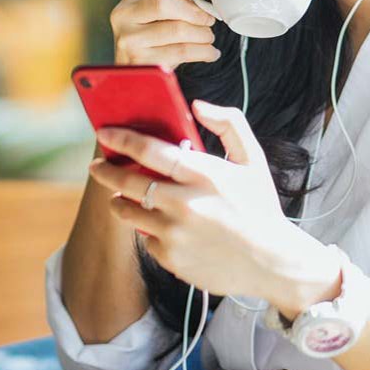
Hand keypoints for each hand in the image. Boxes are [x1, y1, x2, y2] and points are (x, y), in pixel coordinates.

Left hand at [86, 98, 312, 300]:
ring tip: (121, 197)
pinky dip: (148, 230)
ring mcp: (175, 233)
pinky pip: (145, 238)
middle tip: (96, 165)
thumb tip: (197, 105)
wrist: (273, 264)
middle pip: (127, 182)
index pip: (150, 150)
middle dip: (106, 171)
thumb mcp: (253, 160)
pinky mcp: (170, 258)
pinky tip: (162, 226)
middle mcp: (185, 203)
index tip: (105, 132)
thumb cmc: (260, 208)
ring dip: (119, 201)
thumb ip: (230, 124)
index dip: (122, 139)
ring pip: (127, 211)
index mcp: (204, 174)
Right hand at [110, 0, 218, 70]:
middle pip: (164, 2)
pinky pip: (179, 52)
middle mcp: (124, 10)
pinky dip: (203, 52)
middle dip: (195, 12)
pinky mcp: (138, 61)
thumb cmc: (155, 33)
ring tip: (208, 38)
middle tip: (209, 19)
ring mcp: (127, 37)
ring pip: (176, 29)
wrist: (134, 74)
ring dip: (202, 34)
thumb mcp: (165, 7)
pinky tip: (209, 52)